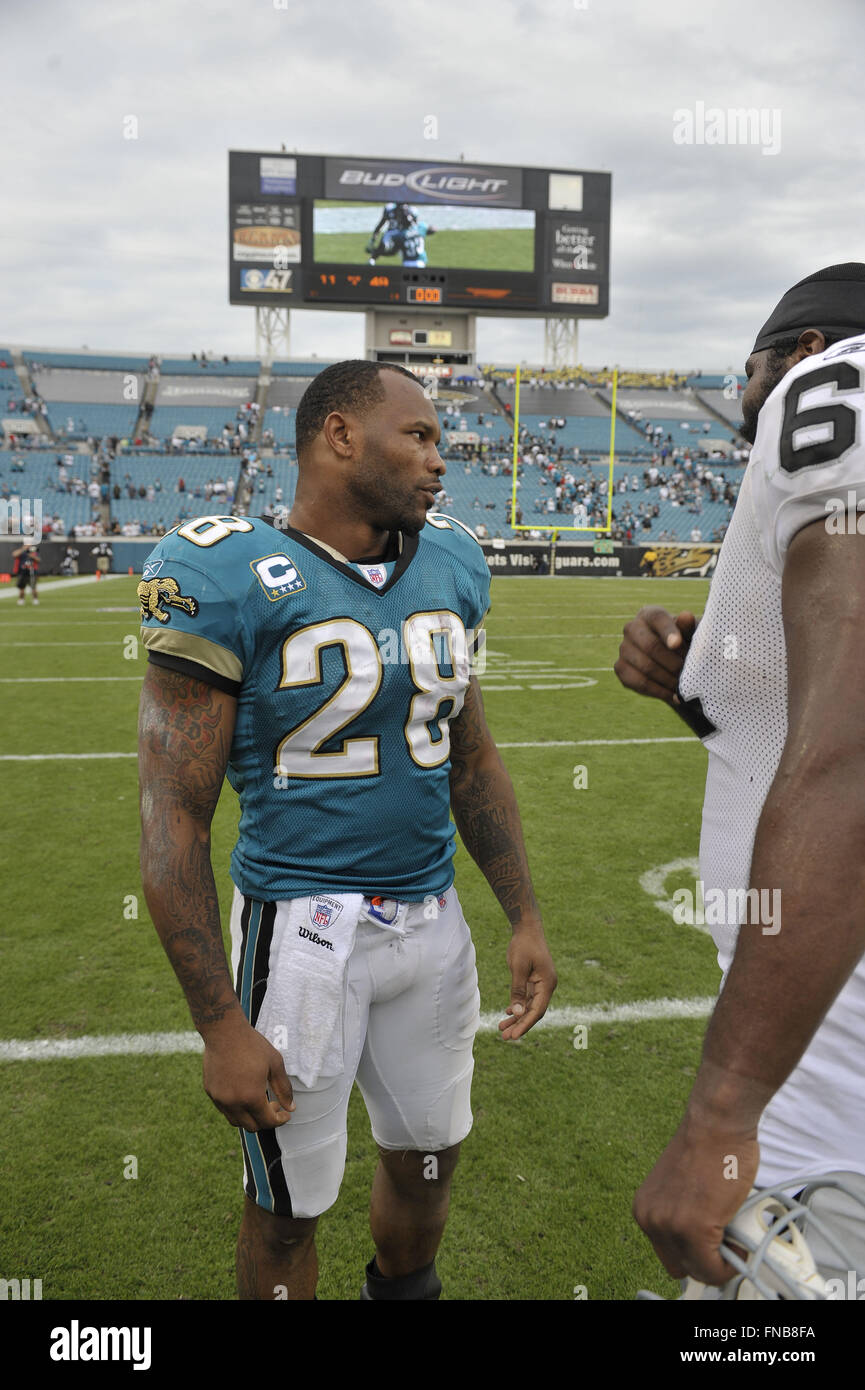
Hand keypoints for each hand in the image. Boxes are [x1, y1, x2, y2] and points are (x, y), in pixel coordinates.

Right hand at [202, 1013, 295, 1131]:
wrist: (224, 1031)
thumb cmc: (251, 1045)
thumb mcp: (275, 1063)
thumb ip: (284, 1088)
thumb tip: (291, 1107)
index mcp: (251, 1097)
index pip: (267, 1122)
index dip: (279, 1120)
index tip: (285, 1113)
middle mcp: (233, 1103)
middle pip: (252, 1126)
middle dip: (266, 1120)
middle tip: (273, 1104)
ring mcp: (219, 1099)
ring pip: (236, 1121)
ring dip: (250, 1117)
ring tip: (258, 1100)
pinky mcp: (210, 1092)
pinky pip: (225, 1109)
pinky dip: (236, 1109)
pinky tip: (243, 1093)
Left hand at [499, 922, 556, 1039]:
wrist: (527, 929)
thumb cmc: (523, 945)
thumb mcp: (518, 968)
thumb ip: (518, 991)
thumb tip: (518, 1012)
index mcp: (547, 984)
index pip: (537, 1010)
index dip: (525, 1024)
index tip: (514, 1035)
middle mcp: (546, 986)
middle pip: (534, 1011)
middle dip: (520, 1024)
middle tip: (505, 1037)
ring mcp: (541, 984)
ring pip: (529, 1006)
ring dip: (517, 1017)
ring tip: (502, 1029)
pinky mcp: (534, 980)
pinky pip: (527, 998)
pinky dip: (518, 1006)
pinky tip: (508, 1013)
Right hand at [614, 606, 696, 704]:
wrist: (673, 661)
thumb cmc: (685, 643)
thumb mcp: (690, 634)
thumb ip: (688, 627)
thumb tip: (686, 616)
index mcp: (650, 614)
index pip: (657, 619)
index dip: (668, 631)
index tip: (678, 644)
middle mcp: (631, 628)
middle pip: (650, 646)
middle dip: (673, 663)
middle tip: (690, 673)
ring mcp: (623, 648)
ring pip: (646, 667)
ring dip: (668, 680)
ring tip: (685, 687)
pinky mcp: (620, 668)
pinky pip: (639, 683)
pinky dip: (659, 692)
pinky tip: (674, 695)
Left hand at [633, 1107, 759, 1284]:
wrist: (716, 1123)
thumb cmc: (709, 1147)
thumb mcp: (680, 1189)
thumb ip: (683, 1215)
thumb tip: (703, 1243)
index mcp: (645, 1209)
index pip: (669, 1254)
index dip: (695, 1254)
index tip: (713, 1248)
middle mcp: (651, 1219)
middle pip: (681, 1266)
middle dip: (706, 1261)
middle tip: (726, 1246)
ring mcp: (671, 1226)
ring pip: (700, 1271)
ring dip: (721, 1262)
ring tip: (735, 1241)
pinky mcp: (694, 1228)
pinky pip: (714, 1270)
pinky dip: (731, 1265)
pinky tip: (740, 1247)